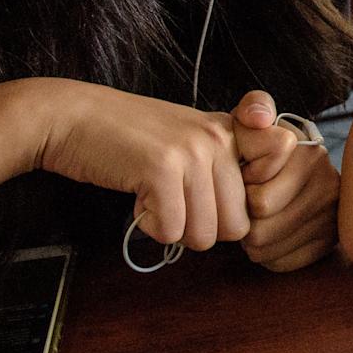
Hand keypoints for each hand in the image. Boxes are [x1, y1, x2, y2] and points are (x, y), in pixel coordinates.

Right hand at [28, 81, 249, 253]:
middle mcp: (219, 137)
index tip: (212, 193)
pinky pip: (171, 230)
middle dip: (200, 227)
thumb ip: (223, 171)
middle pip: (236, 224)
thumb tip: (246, 227)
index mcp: (230, 130)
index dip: (248, 197)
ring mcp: (192, 151)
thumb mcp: (188, 142)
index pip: (280, 158)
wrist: (72, 118)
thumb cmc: (128, 139)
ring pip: (205, 234)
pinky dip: (150, 226)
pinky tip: (138, 198)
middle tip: (171, 203)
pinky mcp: (162, 169)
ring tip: (154, 197)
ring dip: (174, 228)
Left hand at [231, 89, 339, 271]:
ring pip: (266, 249)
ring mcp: (332, 217)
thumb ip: (253, 108)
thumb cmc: (260, 148)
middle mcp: (329, 186)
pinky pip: (280, 263)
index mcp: (311, 156)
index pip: (259, 202)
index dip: (241, 193)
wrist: (287, 170)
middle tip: (247, 202)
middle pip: (261, 230)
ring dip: (252, 238)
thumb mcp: (253, 121)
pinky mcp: (329, 243)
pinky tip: (271, 232)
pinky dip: (268, 253)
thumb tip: (260, 119)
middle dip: (244, 219)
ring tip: (257, 216)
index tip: (246, 176)